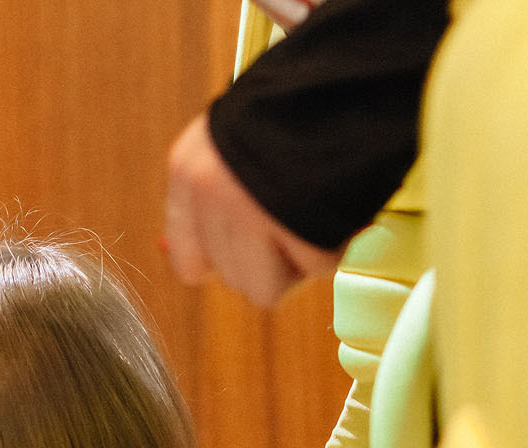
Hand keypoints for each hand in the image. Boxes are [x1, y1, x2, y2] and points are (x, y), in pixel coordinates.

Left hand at [162, 111, 337, 305]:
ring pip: (265, 288)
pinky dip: (332, 248)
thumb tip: (180, 259)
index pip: (188, 260)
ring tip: (313, 215)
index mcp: (188, 170)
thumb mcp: (233, 140)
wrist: (347, 81)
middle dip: (268, 258)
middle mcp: (210, 195)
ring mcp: (252, 216)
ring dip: (296, 259)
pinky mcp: (299, 233)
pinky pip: (314, 269)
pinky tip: (336, 209)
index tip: (252, 245)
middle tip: (294, 217)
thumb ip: (209, 200)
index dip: (226, 257)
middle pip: (232, 278)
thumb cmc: (296, 104)